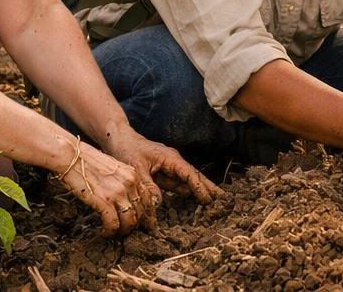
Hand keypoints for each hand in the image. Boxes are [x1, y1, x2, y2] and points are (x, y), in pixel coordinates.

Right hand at [54, 137, 155, 235]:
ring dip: (122, 231)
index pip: (147, 199)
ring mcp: (118, 192)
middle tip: (127, 232)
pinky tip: (104, 233)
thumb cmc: (89, 163)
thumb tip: (126, 201)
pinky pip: (113, 224)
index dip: (147, 215)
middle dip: (134, 226)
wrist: (72, 157)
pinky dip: (110, 232)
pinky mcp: (105, 201)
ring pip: (130, 221)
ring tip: (115, 234)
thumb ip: (123, 182)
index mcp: (133, 175)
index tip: (146, 224)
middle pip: (140, 212)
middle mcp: (129, 184)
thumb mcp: (113, 169)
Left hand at [103, 126, 218, 210]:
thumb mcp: (136, 168)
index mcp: (170, 158)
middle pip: (194, 176)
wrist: (119, 140)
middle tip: (223, 199)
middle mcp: (173, 162)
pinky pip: (178, 184)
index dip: (199, 187)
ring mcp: (169, 168)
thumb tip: (158, 203)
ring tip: (214, 201)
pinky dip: (188, 191)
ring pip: (188, 181)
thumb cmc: (127, 150)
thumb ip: (148, 185)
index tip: (209, 198)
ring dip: (201, 190)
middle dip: (208, 187)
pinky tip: (196, 199)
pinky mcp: (163, 174)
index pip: (188, 174)